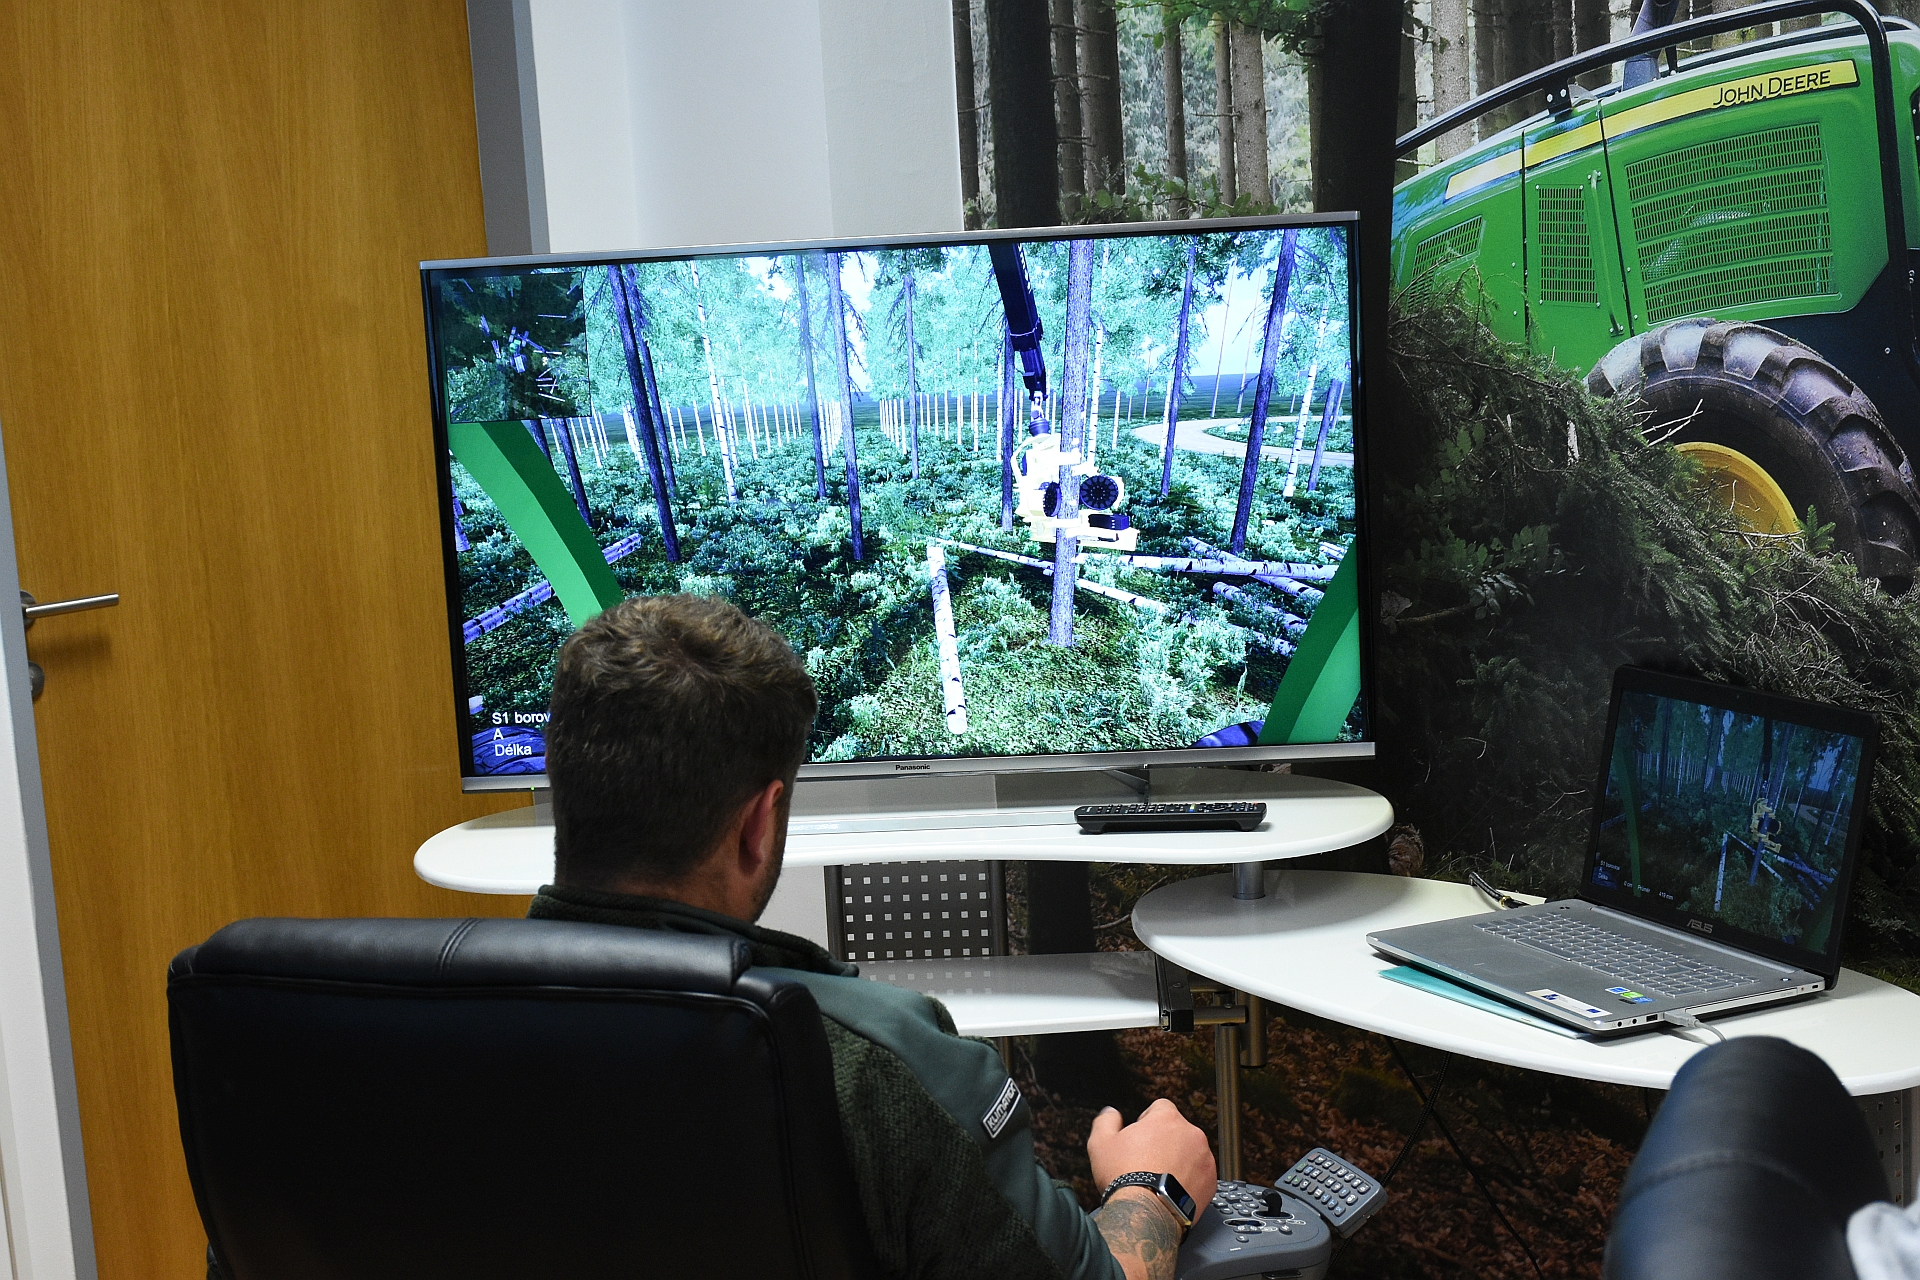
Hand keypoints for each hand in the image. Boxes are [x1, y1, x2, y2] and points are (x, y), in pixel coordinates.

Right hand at [1087, 1098, 1216, 1212]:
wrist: (1146, 1214)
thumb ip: (1107, 1120)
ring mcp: (1204, 1158)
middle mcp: (1191, 1133)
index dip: (1148, 1120)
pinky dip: (1190, 1180)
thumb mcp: (1101, 1144)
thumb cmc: (1125, 1178)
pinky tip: (1171, 1191)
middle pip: (1177, 1130)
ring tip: (1160, 1179)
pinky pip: (1200, 1174)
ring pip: (1190, 1152)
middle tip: (1147, 1161)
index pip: (1161, 1107)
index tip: (1141, 1137)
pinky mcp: (1211, 1181)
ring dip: (1179, 1160)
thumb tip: (1111, 1113)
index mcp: (1167, 1118)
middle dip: (1165, 1142)